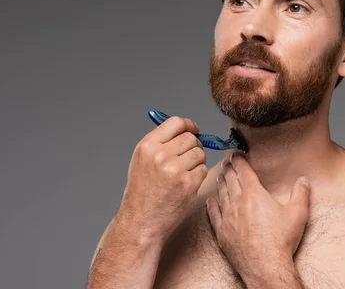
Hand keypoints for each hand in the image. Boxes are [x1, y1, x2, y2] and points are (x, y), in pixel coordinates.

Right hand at [117, 116, 207, 242]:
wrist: (141, 222)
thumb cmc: (142, 193)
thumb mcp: (142, 161)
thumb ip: (160, 143)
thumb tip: (186, 130)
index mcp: (147, 146)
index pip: (176, 123)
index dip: (189, 125)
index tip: (194, 129)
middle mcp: (160, 155)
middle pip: (191, 138)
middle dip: (193, 147)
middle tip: (186, 160)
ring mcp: (174, 169)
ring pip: (199, 153)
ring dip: (196, 162)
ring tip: (183, 174)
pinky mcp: (188, 184)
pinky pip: (203, 169)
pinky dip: (198, 176)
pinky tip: (185, 185)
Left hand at [206, 152, 310, 279]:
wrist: (265, 266)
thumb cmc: (281, 241)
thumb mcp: (298, 214)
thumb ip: (300, 194)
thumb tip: (303, 180)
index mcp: (254, 194)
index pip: (243, 170)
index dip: (239, 159)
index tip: (236, 153)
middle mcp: (238, 202)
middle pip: (230, 179)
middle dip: (228, 167)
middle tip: (227, 161)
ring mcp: (227, 218)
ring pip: (220, 194)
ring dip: (220, 182)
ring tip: (220, 176)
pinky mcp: (222, 233)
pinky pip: (213, 214)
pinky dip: (211, 204)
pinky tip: (210, 200)